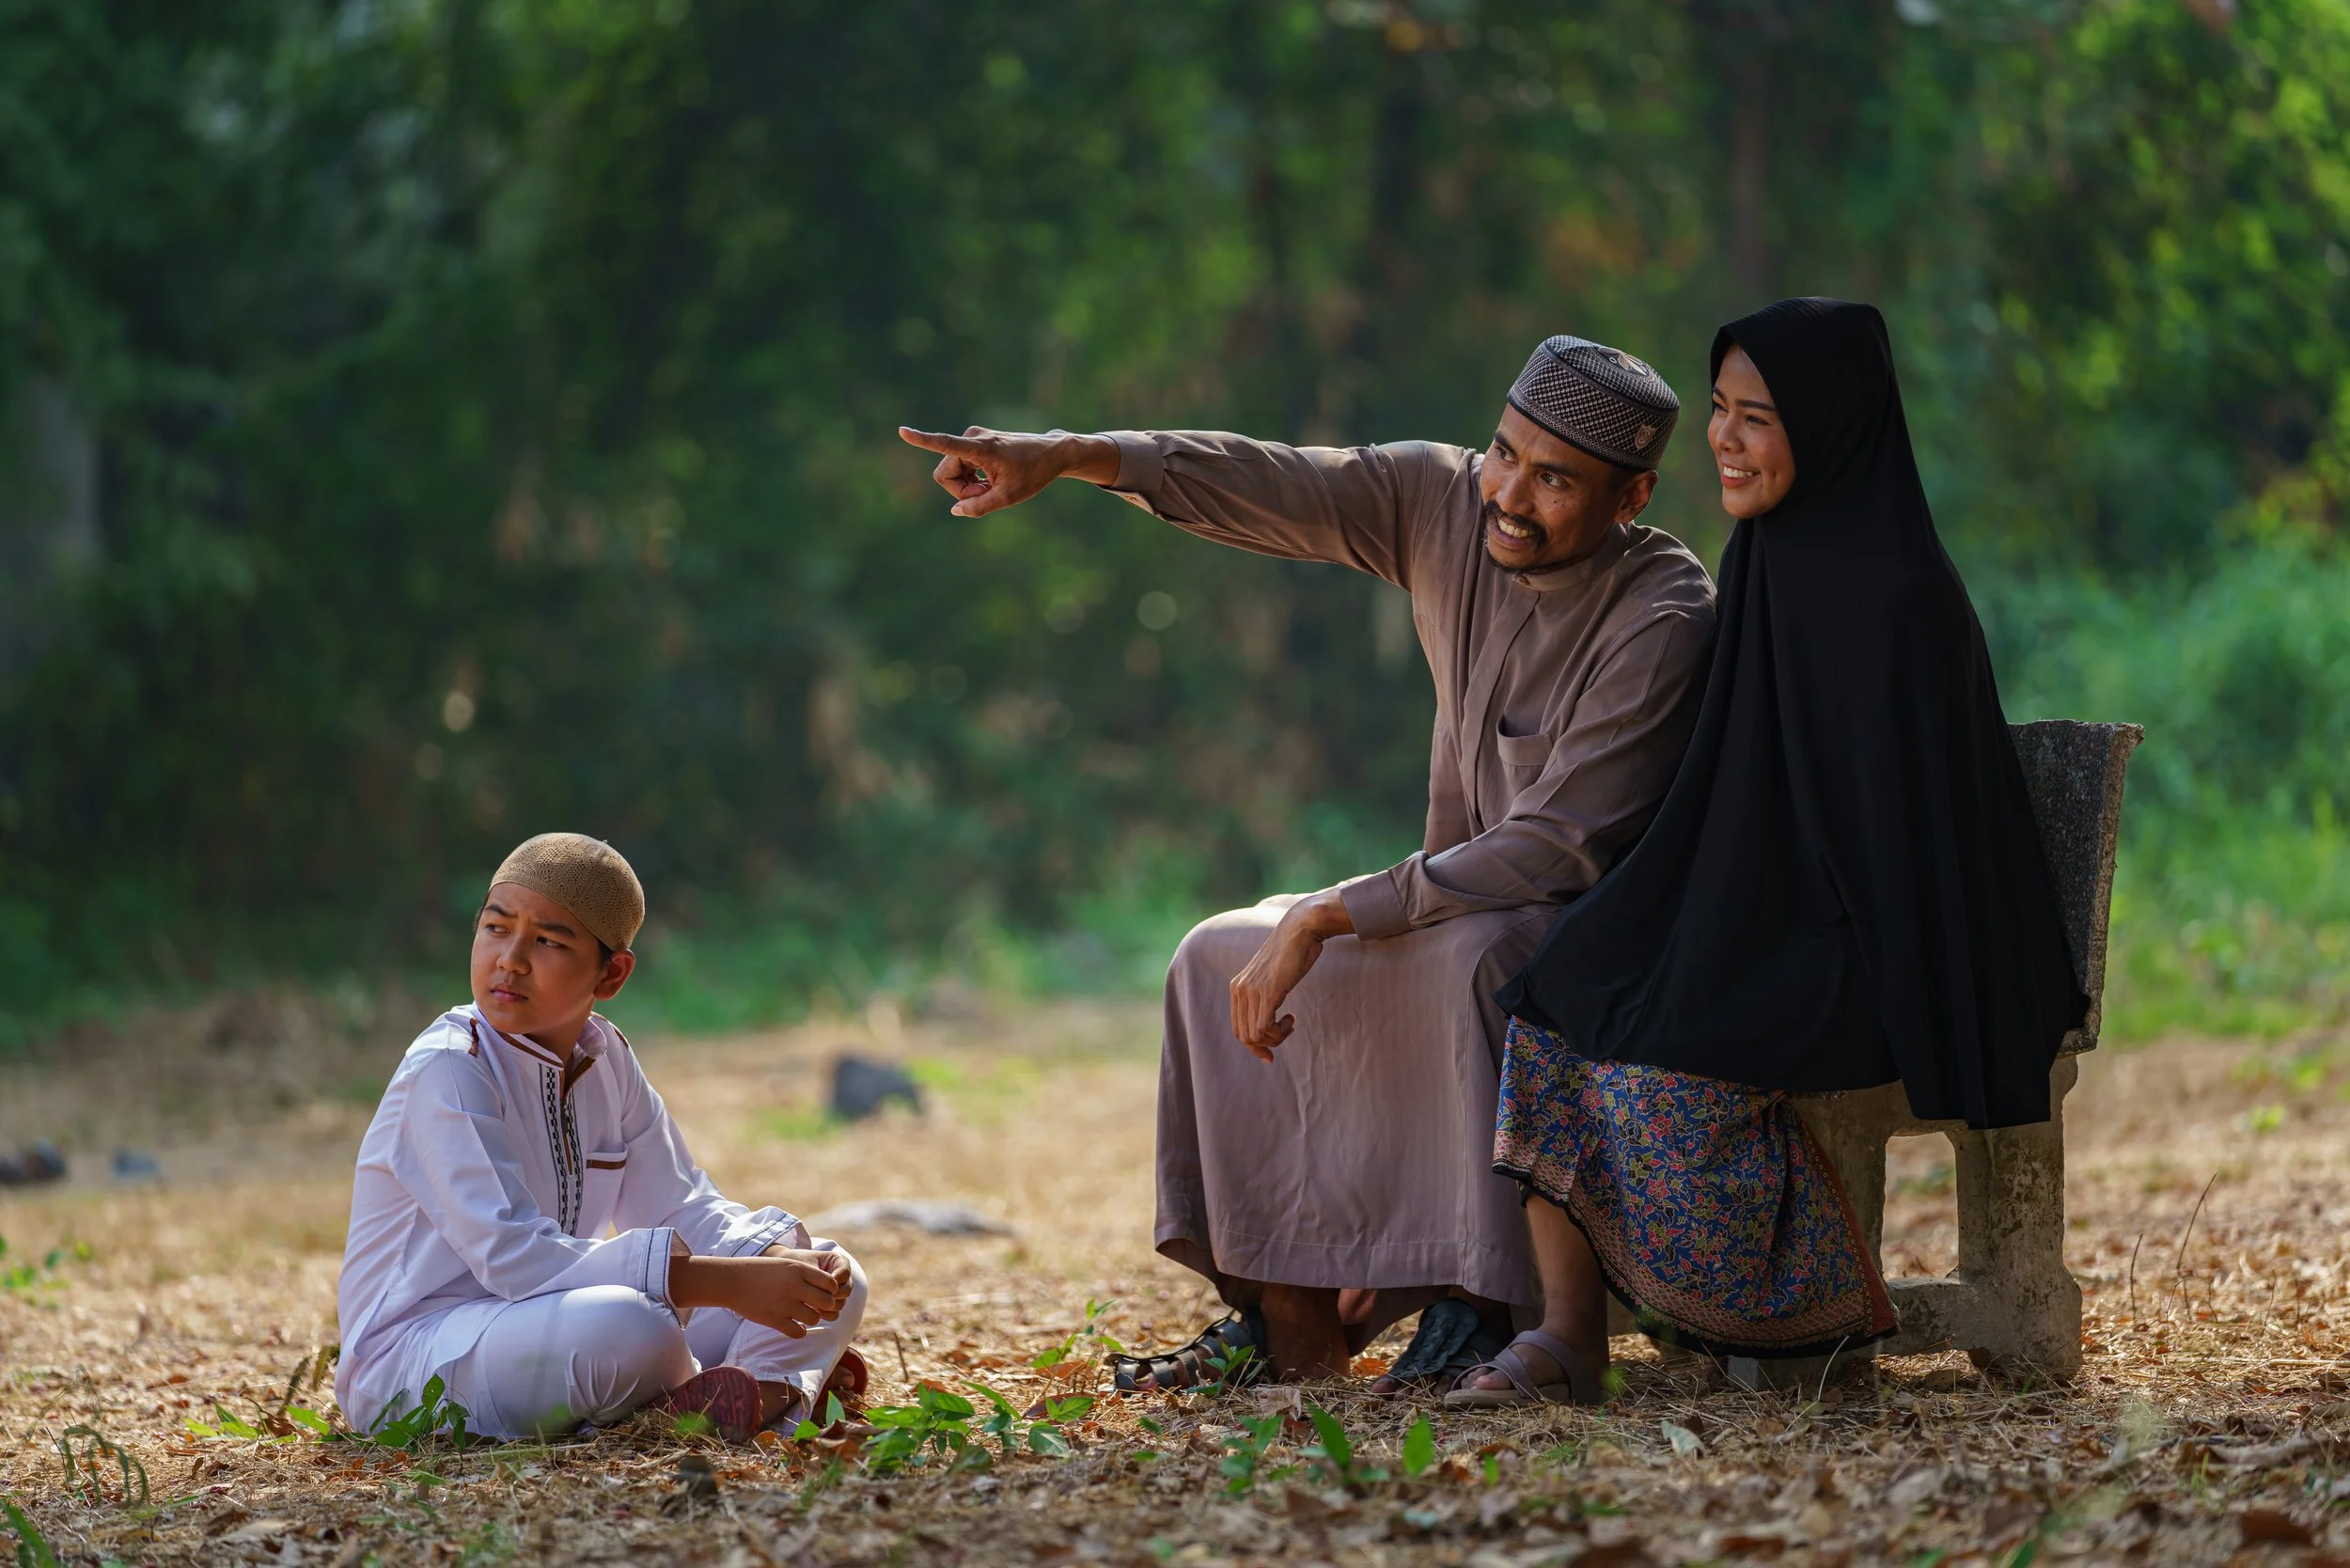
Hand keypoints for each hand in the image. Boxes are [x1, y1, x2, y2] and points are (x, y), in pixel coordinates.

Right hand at [671, 1249, 849, 1337]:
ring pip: (814, 1318)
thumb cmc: (761, 1271)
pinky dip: (799, 1331)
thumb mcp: (786, 1264)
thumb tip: (829, 1287)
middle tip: (817, 1307)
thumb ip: (806, 1274)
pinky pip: (799, 1332)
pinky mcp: (774, 1319)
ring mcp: (784, 1304)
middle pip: (827, 1302)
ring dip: (812, 1319)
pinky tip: (794, 1326)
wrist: (732, 1281)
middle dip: (825, 1306)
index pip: (831, 1283)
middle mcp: (794, 1286)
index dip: (831, 1290)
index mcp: (799, 1269)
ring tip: (804, 1316)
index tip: (824, 1293)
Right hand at [896, 426, 1119, 516]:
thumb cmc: (1034, 473)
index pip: (945, 444)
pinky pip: (960, 467)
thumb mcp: (1009, 497)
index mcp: (980, 448)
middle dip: (961, 490)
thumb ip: (979, 507)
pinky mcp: (974, 442)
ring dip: (968, 485)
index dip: (921, 440)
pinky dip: (972, 479)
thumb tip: (955, 510)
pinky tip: (990, 480)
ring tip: (993, 486)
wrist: (1053, 453)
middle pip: (945, 474)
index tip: (901, 431)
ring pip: (952, 473)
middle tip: (987, 493)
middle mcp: (972, 437)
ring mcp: (973, 438)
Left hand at [1228, 890, 1354, 1061]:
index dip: (1255, 1045)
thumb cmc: (1294, 952)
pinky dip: (1279, 1033)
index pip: (1238, 1029)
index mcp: (1237, 987)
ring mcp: (1251, 991)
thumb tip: (1270, 1017)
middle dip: (1266, 1044)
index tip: (1271, 1053)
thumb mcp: (1273, 976)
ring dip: (1276, 1038)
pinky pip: (1264, 1028)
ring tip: (1290, 1023)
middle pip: (1244, 1037)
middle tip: (1286, 1033)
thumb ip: (1265, 993)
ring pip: (1255, 1036)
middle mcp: (1240, 990)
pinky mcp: (1267, 992)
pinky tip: (1292, 1019)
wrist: (1301, 930)